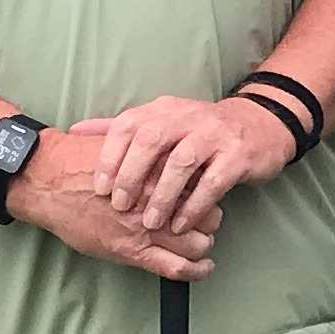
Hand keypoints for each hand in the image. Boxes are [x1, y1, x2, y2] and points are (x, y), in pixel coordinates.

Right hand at [11, 129, 218, 281]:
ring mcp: (146, 228)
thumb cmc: (79, 160)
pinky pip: (177, 268)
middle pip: (208, 215)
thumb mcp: (120, 143)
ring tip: (197, 242)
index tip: (203, 195)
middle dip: (208, 220)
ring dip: (201, 245)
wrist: (49, 181)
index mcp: (158, 169)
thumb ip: (149, 153)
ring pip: (198, 243)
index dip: (207, 192)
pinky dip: (196, 271)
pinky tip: (203, 268)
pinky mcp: (132, 251)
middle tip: (201, 220)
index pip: (203, 185)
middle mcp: (158, 198)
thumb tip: (168, 150)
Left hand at [70, 94, 295, 235]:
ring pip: (182, 163)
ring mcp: (214, 134)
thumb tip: (75, 132)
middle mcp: (186, 116)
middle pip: (152, 140)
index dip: (111, 156)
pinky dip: (194, 206)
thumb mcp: (162, 122)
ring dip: (163, 196)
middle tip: (121, 207)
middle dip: (132, 176)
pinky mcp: (237, 155)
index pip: (129, 125)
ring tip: (151, 224)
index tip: (100, 187)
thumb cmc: (200, 132)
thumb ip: (121, 129)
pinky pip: (213, 182)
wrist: (259, 126)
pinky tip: (181, 224)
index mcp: (163, 109)